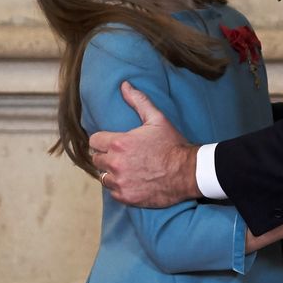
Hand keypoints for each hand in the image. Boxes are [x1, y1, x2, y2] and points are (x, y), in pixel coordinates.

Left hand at [89, 82, 198, 206]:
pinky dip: (120, 188)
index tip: (111, 142)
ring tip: (126, 169)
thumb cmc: (173, 145)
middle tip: (121, 156)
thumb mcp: (157, 119)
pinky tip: (132, 181)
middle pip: (96, 159)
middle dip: (106, 156)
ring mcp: (120, 182)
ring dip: (111, 173)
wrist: (188, 172)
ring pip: (103, 177)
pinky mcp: (127, 197)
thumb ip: (138, 101)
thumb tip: (124, 85)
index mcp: (119, 143)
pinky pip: (113, 192)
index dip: (102, 141)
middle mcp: (116, 164)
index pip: (94, 141)